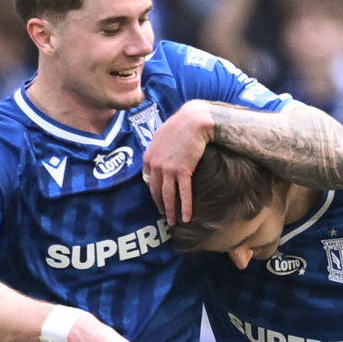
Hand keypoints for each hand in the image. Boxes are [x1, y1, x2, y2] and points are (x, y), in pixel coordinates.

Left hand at [143, 101, 215, 224]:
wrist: (194, 120)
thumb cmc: (181, 125)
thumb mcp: (162, 136)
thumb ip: (158, 150)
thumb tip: (161, 157)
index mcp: (148, 157)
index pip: (149, 181)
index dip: (154, 192)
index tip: (159, 200)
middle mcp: (156, 165)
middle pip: (157, 191)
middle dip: (160, 206)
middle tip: (165, 216)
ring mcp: (168, 169)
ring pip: (168, 196)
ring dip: (171, 211)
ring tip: (174, 222)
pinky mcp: (183, 171)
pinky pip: (184, 193)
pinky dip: (185, 207)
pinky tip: (187, 218)